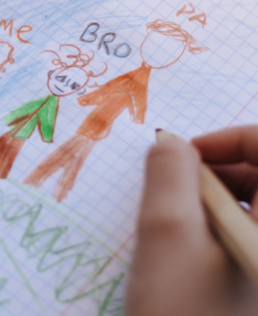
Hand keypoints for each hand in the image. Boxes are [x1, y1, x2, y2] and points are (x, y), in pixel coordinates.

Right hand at [126, 132, 257, 315]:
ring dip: (220, 200)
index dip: (229, 139)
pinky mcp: (257, 277)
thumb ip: (169, 172)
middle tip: (177, 193)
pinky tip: (197, 251)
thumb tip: (172, 143)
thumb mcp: (166, 234)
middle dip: (221, 171)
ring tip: (184, 226)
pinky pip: (249, 233)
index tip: (183, 156)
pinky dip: (224, 227)